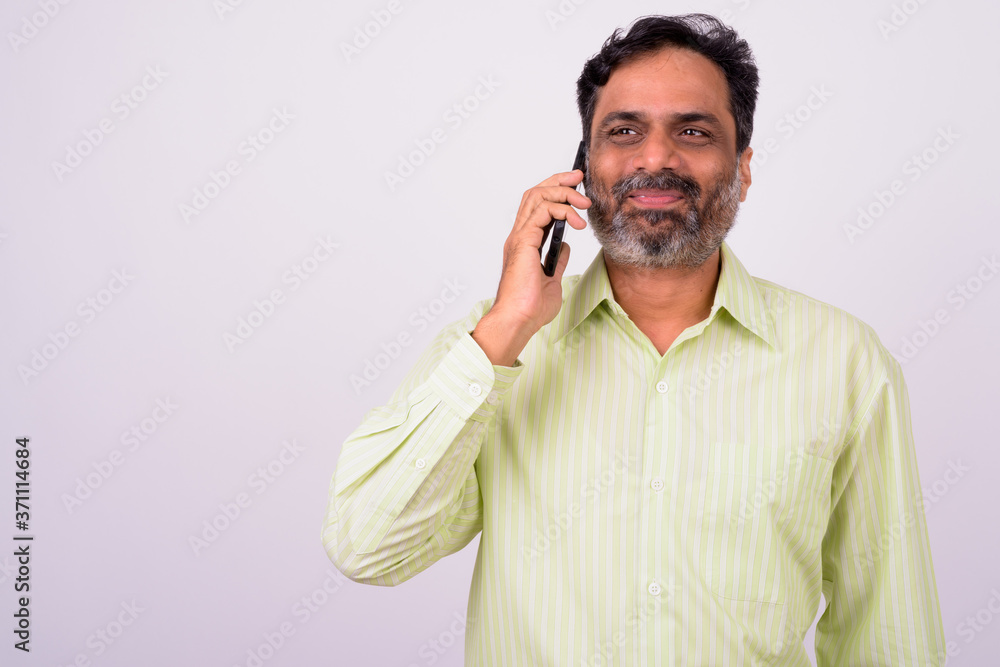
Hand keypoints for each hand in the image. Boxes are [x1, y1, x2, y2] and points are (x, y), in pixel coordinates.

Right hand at [490, 168, 590, 333]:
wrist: (519, 320)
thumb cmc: (530, 307)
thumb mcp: (552, 280)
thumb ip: (556, 260)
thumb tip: (564, 246)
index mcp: (524, 243)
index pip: (537, 205)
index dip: (555, 189)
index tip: (575, 184)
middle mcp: (519, 236)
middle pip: (535, 193)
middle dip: (559, 180)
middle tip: (579, 177)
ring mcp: (519, 237)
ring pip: (537, 196)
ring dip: (563, 192)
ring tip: (583, 202)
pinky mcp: (523, 241)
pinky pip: (542, 212)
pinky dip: (561, 210)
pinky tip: (577, 220)